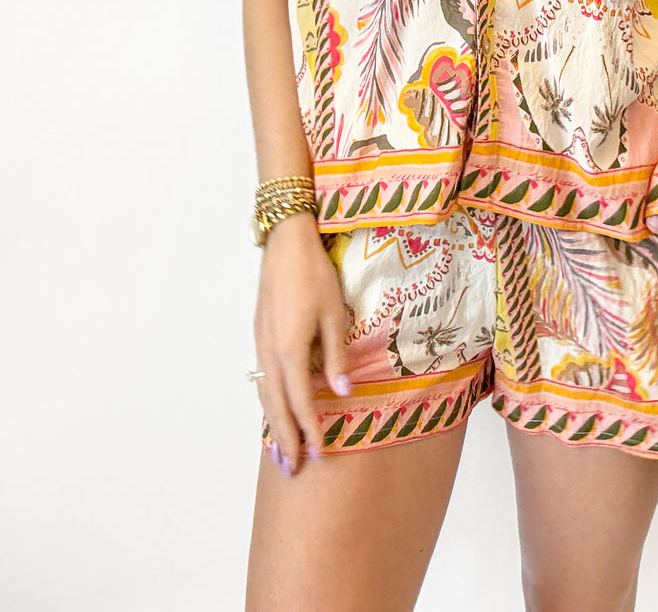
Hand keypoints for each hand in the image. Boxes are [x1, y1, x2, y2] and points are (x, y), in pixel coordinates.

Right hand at [252, 211, 352, 477]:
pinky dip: (268, 400)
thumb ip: (336, 356)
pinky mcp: (260, 334)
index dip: (310, 429)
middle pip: (276, 405)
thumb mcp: (334, 314)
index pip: (300, 401)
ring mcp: (261, 343)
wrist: (286, 243)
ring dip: (274, 423)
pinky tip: (275, 407)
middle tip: (292, 469)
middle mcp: (270, 351)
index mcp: (289, 349)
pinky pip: (262, 376)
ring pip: (265, 393)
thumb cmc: (315, 275)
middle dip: (285, 438)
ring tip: (280, 450)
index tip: (318, 454)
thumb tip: (342, 391)